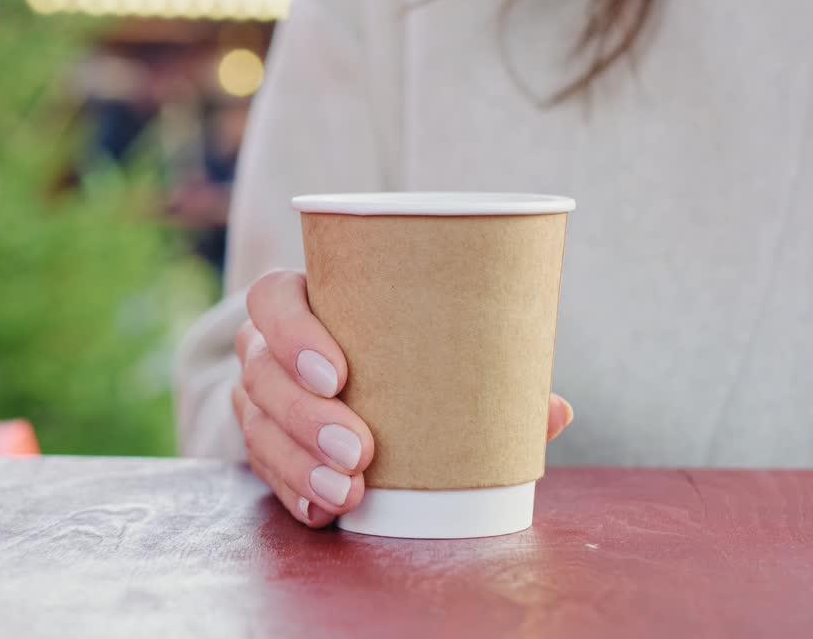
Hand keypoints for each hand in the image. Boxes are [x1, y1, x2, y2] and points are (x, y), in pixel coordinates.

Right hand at [234, 270, 574, 527]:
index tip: (339, 373)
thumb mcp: (426, 343)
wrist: (341, 374)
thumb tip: (554, 411)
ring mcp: (258, 399)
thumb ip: (483, 369)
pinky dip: (294, 493)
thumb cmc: (394, 347)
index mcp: (300, 301)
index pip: (270, 300)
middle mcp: (266, 349)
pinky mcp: (263, 444)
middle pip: (262, 374)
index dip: (293, 333)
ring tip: (348, 492)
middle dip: (307, 417)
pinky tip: (322, 512)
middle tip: (360, 450)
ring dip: (300, 464)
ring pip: (258, 428)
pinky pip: (264, 471)